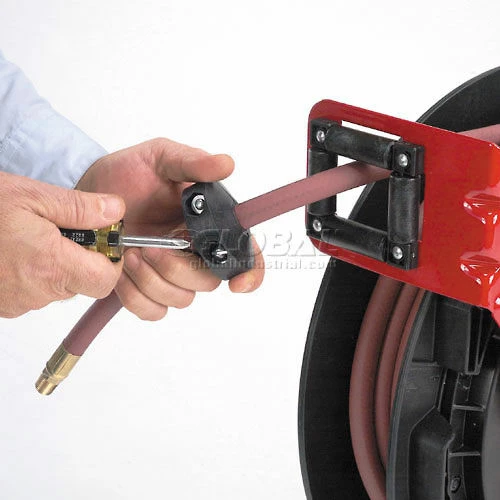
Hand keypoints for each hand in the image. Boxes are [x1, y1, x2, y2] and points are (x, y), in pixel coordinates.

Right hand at [0, 171, 124, 317]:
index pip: (106, 281)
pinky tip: (16, 250)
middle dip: (83, 257)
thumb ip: (80, 208)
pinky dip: (34, 273)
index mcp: (51, 265)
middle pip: (83, 283)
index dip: (112, 261)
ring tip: (33, 236)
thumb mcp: (32, 196)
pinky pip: (34, 292)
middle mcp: (37, 292)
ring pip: (58, 287)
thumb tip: (116, 211)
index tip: (104, 241)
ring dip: (56, 264)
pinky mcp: (3, 306)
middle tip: (64, 229)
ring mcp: (17, 303)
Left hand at [77, 138, 264, 320]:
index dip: (250, 273)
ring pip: (181, 299)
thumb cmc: (129, 174)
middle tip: (150, 247)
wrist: (90, 191)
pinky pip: (152, 311)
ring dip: (154, 280)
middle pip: (208, 282)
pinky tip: (123, 272)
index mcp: (209, 225)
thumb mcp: (161, 158)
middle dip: (178, 269)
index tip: (236, 284)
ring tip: (130, 254)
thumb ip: (193, 162)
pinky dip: (137, 296)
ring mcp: (170, 274)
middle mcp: (195, 253)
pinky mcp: (145, 289)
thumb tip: (226, 165)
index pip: (245, 255)